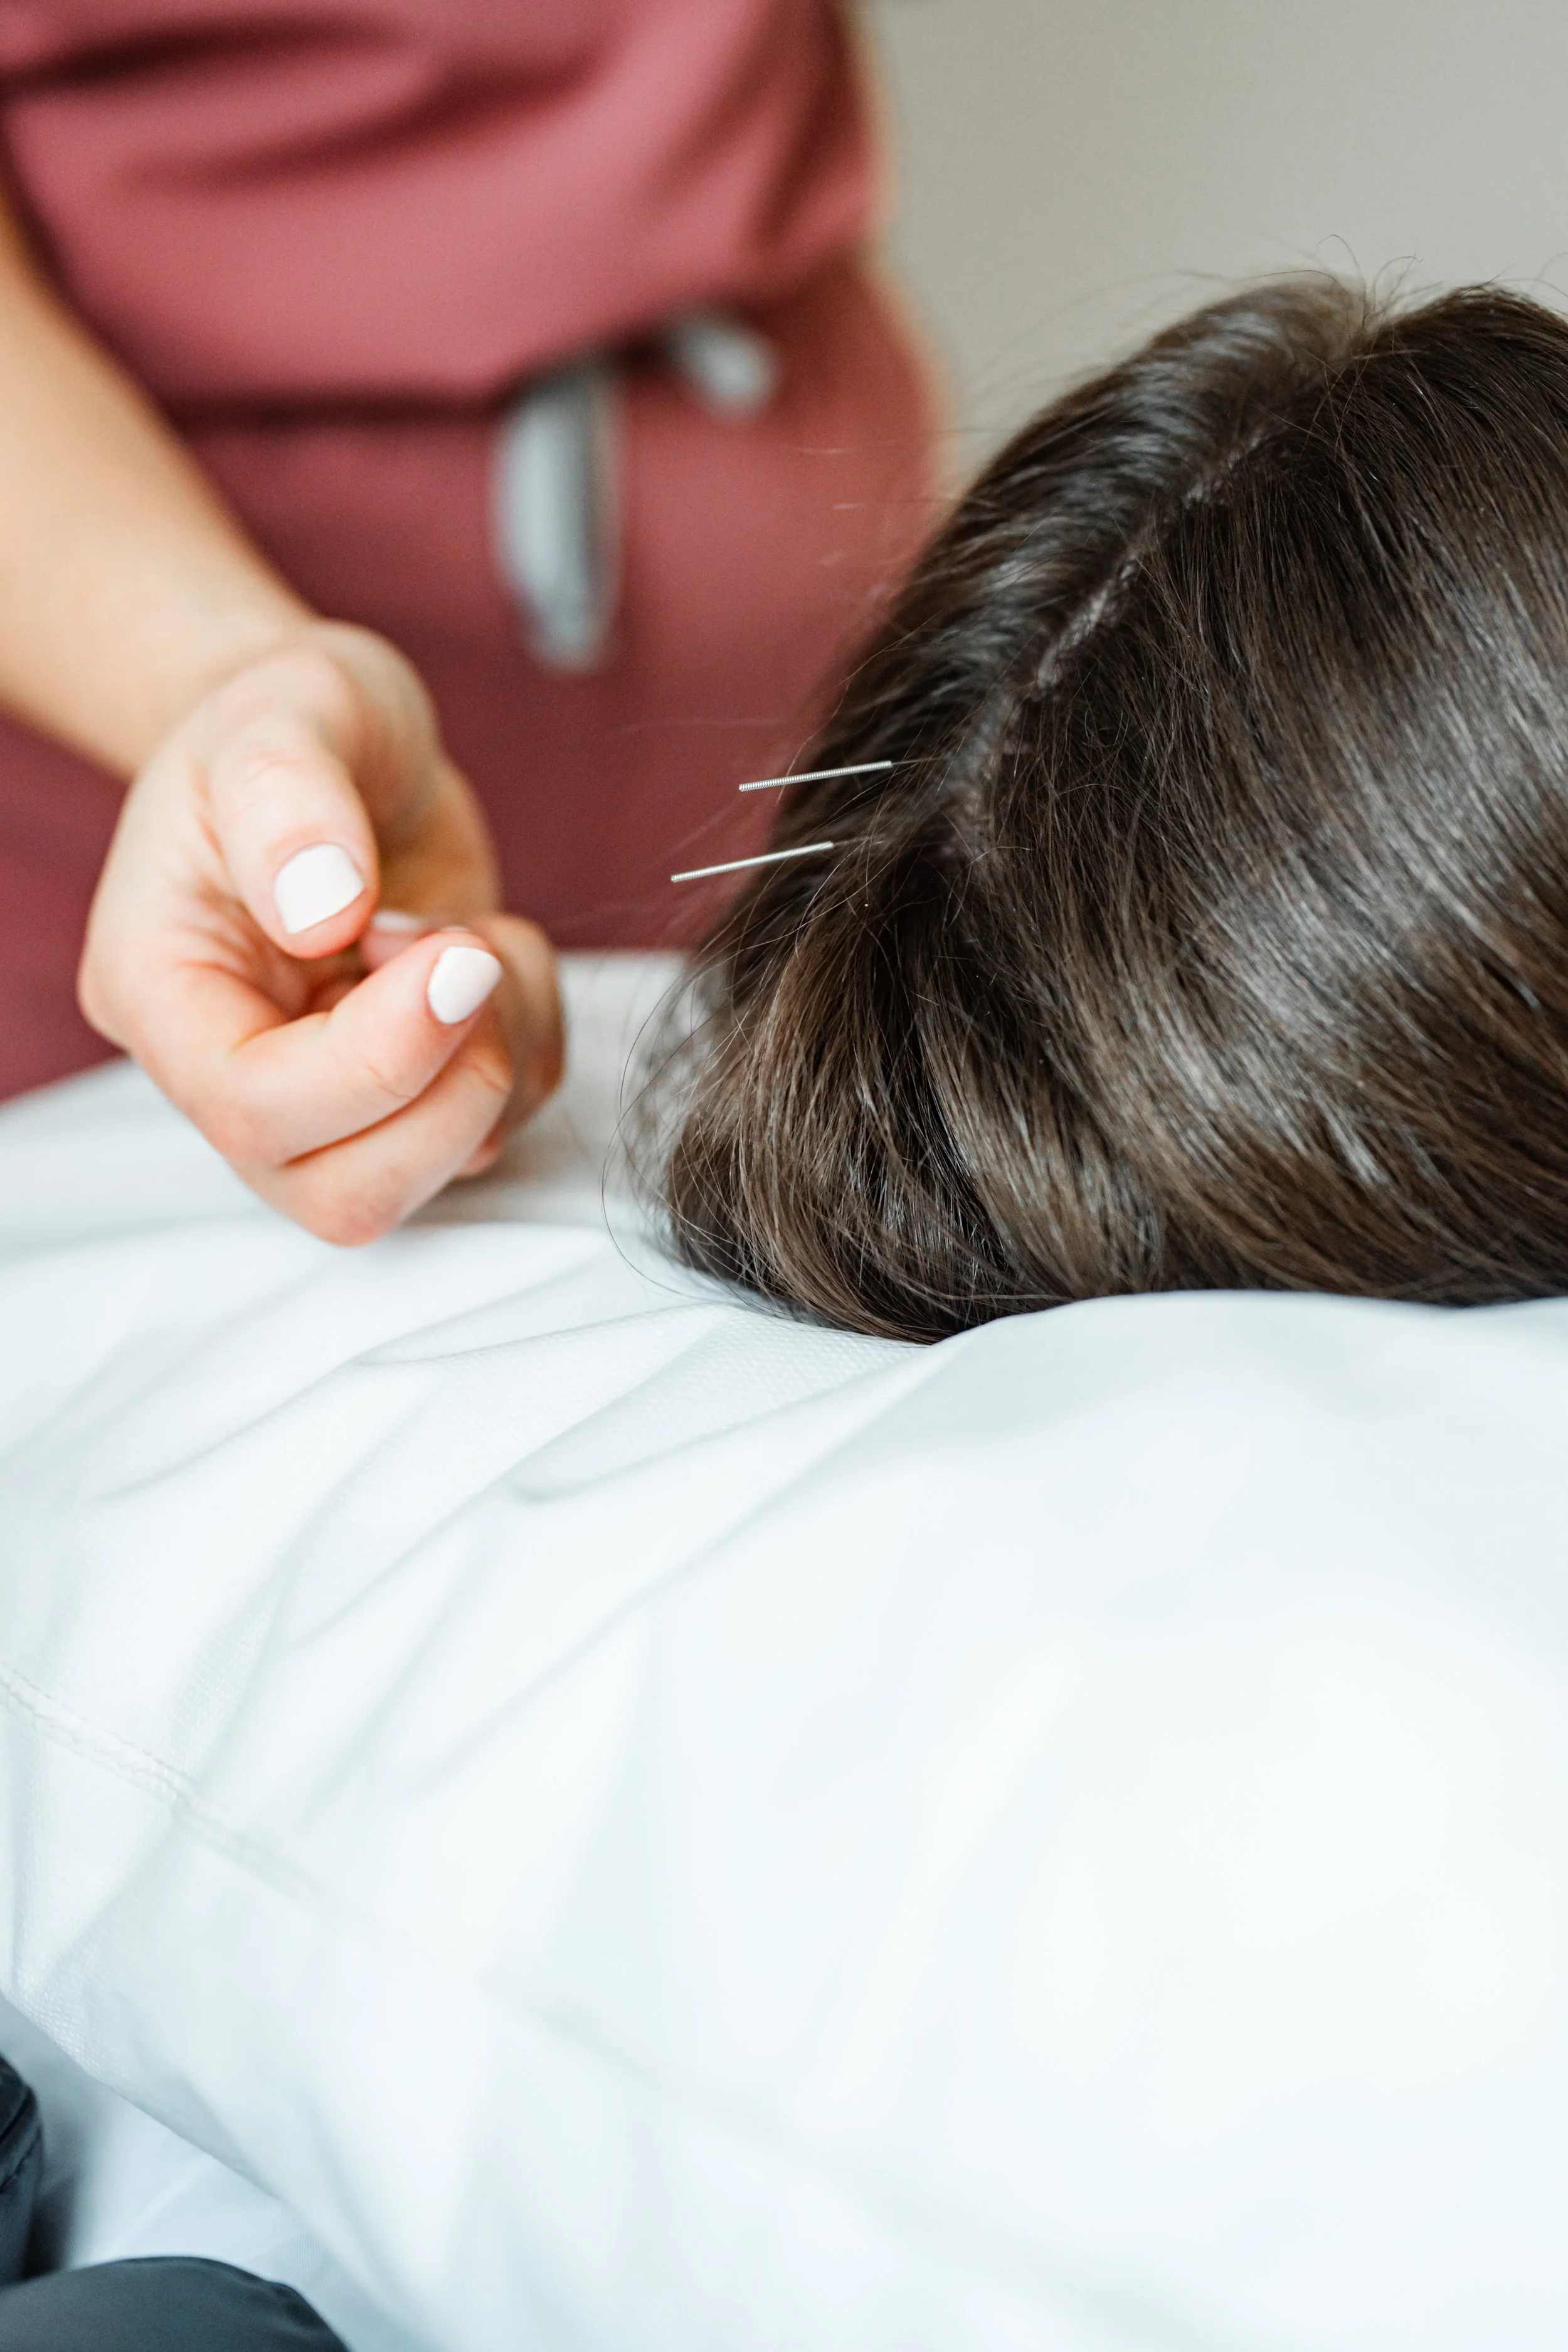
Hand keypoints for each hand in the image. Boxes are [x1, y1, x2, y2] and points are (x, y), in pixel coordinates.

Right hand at [79, 622, 562, 1241]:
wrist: (347, 739)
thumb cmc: (298, 719)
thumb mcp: (285, 707)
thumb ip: (291, 795)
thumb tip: (323, 910)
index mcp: (163, 992)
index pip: (250, 1107)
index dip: (374, 1060)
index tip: (455, 951)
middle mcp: (234, 1071)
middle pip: (338, 1191)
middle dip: (447, 1091)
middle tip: (471, 950)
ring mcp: (328, 1099)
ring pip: (426, 1177)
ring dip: (499, 1061)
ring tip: (477, 936)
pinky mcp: (415, 1094)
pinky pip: (501, 1132)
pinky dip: (532, 1050)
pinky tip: (498, 954)